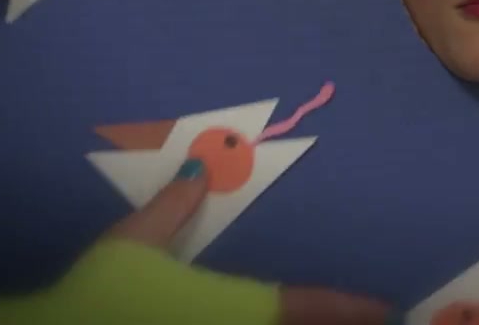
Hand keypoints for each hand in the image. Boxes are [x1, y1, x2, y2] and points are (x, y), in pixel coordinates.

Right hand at [95, 159, 394, 324]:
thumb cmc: (95, 297)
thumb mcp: (130, 245)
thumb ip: (169, 208)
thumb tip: (200, 169)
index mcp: (229, 306)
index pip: (301, 305)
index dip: (346, 306)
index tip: (382, 305)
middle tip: (369, 317)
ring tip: (326, 321)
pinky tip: (272, 324)